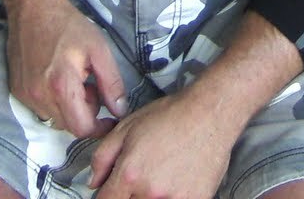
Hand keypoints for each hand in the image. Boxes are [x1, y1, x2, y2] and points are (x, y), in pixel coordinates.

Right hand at [7, 0, 127, 138]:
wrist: (33, 8)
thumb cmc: (69, 26)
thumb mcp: (99, 50)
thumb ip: (111, 83)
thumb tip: (119, 111)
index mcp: (61, 87)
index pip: (81, 128)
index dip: (99, 128)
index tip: (109, 119)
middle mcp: (39, 96)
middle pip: (68, 125)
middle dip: (84, 113)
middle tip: (91, 87)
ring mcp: (25, 95)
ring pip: (54, 118)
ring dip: (68, 108)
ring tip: (75, 80)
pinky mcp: (17, 91)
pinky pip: (40, 108)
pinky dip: (53, 101)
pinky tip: (58, 78)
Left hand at [89, 90, 235, 198]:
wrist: (210, 113)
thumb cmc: (171, 116)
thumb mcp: (126, 127)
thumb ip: (102, 157)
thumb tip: (93, 182)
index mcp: (129, 174)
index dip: (105, 196)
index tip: (112, 191)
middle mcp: (150, 192)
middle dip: (129, 194)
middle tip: (139, 179)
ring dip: (149, 196)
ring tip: (160, 178)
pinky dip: (171, 197)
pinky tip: (175, 182)